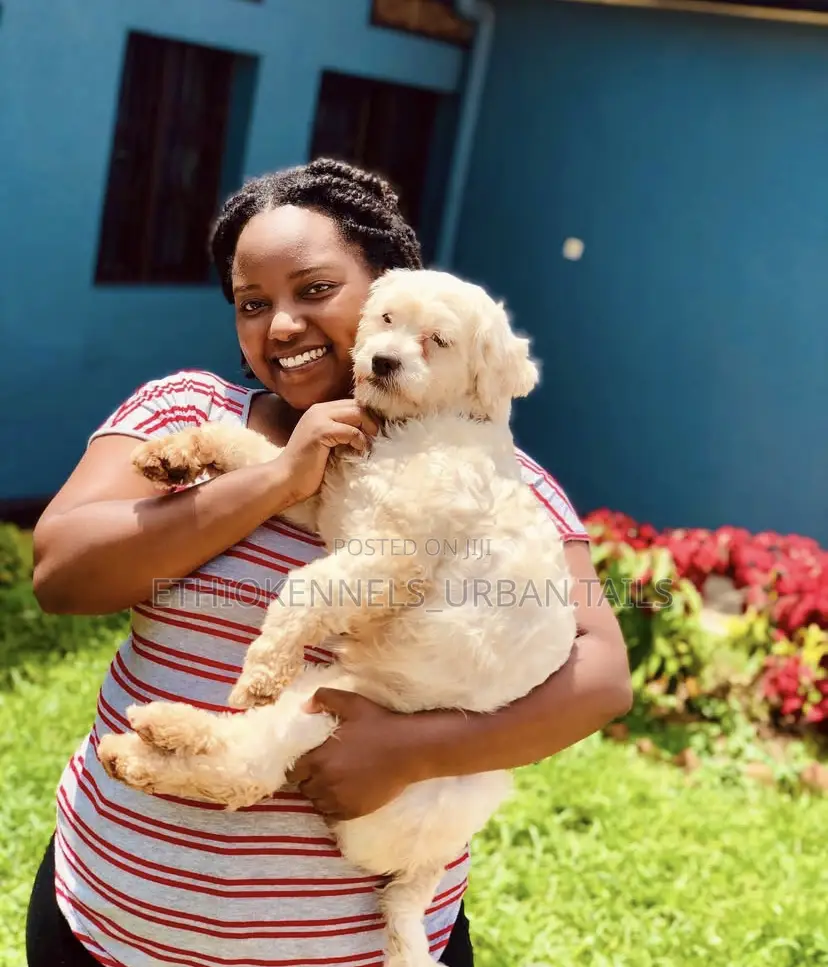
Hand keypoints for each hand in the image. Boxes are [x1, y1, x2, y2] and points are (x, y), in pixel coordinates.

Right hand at [279, 400, 378, 503]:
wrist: (285, 481)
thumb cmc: (308, 469)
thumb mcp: (328, 445)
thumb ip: (342, 433)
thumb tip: (370, 431)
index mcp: (320, 411)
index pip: (352, 403)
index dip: (368, 417)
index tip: (375, 434)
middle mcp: (319, 410)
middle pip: (357, 404)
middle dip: (372, 421)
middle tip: (376, 440)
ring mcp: (318, 419)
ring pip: (357, 412)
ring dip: (369, 429)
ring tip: (369, 446)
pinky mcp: (320, 432)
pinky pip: (351, 431)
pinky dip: (360, 441)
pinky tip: (360, 452)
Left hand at [286, 689, 422, 821]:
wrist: (409, 749)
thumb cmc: (380, 724)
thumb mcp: (352, 703)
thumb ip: (325, 698)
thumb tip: (305, 707)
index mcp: (318, 759)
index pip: (293, 771)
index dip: (299, 766)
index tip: (309, 761)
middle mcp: (325, 783)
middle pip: (303, 788)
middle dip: (309, 780)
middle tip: (322, 771)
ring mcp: (340, 799)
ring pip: (316, 803)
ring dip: (320, 795)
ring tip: (332, 783)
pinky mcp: (354, 811)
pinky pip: (332, 815)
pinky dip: (332, 807)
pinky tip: (342, 795)